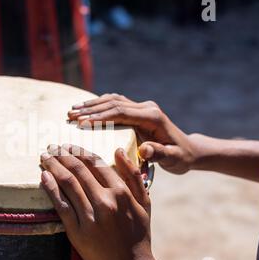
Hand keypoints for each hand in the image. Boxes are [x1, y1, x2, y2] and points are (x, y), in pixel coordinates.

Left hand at [40, 144, 179, 259]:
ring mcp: (89, 217)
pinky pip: (60, 205)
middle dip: (62, 154)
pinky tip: (43, 177)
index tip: (69, 145)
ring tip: (44, 157)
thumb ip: (133, 175)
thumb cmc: (138, 235)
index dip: (79, 151)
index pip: (95, 163)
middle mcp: (105, 201)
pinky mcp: (76, 232)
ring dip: (53, 166)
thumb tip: (120, 150)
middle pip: (78, 169)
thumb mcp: (144, 203)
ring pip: (67, 183)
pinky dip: (50, 188)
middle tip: (52, 147)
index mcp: (121, 192)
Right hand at [68, 94, 195, 173]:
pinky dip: (99, 105)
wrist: (189, 150)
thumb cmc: (180, 157)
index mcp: (152, 117)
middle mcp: (146, 108)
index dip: (100, 117)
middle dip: (90, 109)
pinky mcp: (138, 110)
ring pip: (113, 100)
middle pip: (113, 103)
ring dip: (92, 105)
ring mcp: (142, 107)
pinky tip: (86, 108)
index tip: (81, 123)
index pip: (121, 113)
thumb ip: (160, 154)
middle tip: (69, 116)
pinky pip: (116, 103)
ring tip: (72, 111)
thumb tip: (145, 149)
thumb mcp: (173, 159)